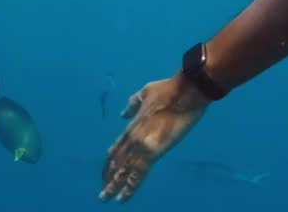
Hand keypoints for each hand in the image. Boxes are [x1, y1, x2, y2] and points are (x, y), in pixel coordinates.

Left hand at [100, 74, 209, 202]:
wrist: (185, 90)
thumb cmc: (169, 89)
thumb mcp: (145, 92)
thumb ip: (132, 104)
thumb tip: (122, 115)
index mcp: (132, 126)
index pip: (116, 147)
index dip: (110, 160)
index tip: (105, 171)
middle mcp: (132, 137)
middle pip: (116, 161)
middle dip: (108, 176)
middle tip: (102, 192)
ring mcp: (140, 144)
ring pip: (123, 170)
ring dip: (113, 185)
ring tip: (105, 198)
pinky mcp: (152, 151)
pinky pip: (137, 174)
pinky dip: (129, 187)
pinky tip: (122, 198)